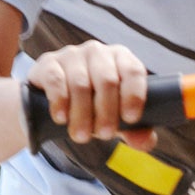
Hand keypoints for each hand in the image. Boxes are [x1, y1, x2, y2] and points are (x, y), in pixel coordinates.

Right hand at [30, 41, 150, 145]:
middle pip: (107, 80)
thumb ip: (136, 131)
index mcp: (121, 60)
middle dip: (107, 112)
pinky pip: (55, 79)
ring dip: (82, 113)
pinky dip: (60, 101)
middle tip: (104, 135)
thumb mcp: (116, 119)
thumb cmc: (94, 107)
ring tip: (82, 136)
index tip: (130, 119)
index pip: (133, 71)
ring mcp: (72, 55)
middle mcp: (98, 52)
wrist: (54, 102)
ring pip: (81, 83)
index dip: (134, 94)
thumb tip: (146, 141)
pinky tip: (61, 118)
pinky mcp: (48, 63)